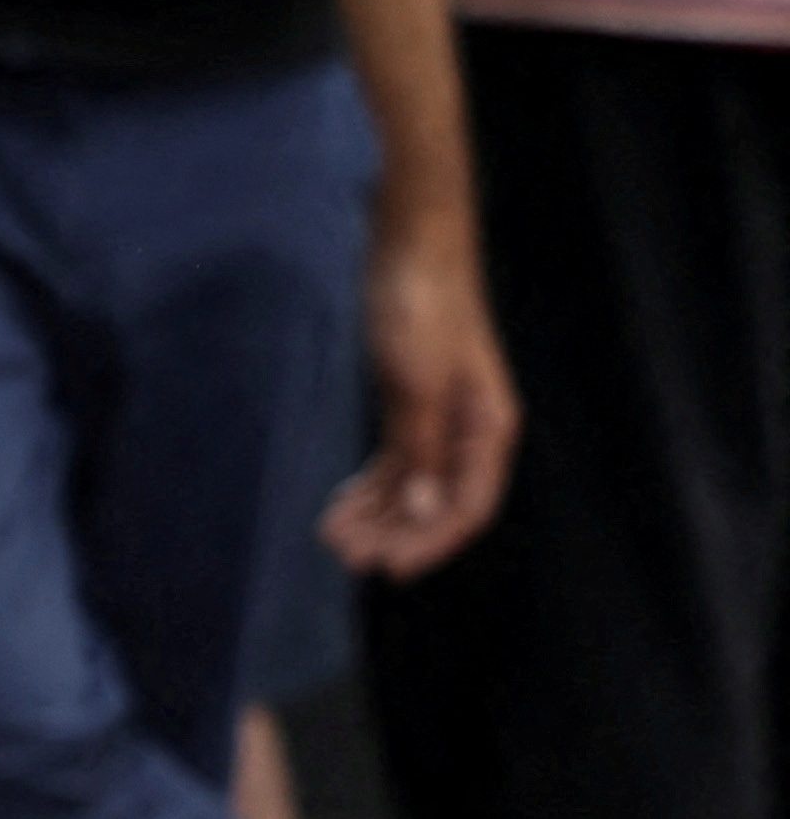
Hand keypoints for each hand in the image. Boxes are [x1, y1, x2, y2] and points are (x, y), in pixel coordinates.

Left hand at [322, 215, 517, 580]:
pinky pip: (396, 463)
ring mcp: (438, 421)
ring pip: (413, 488)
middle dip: (394, 534)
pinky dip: (370, 489)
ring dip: (377, 517)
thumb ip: (421, 449)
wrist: (409, 249)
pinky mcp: (409, 407)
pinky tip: (340, 508)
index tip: (386, 569)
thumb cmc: (422, 308)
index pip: (467, 508)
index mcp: (486, 429)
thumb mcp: (417, 384)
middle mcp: (468, 432)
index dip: (430, 544)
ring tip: (333, 537)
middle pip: (437, 505)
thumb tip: (426, 510)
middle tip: (344, 555)